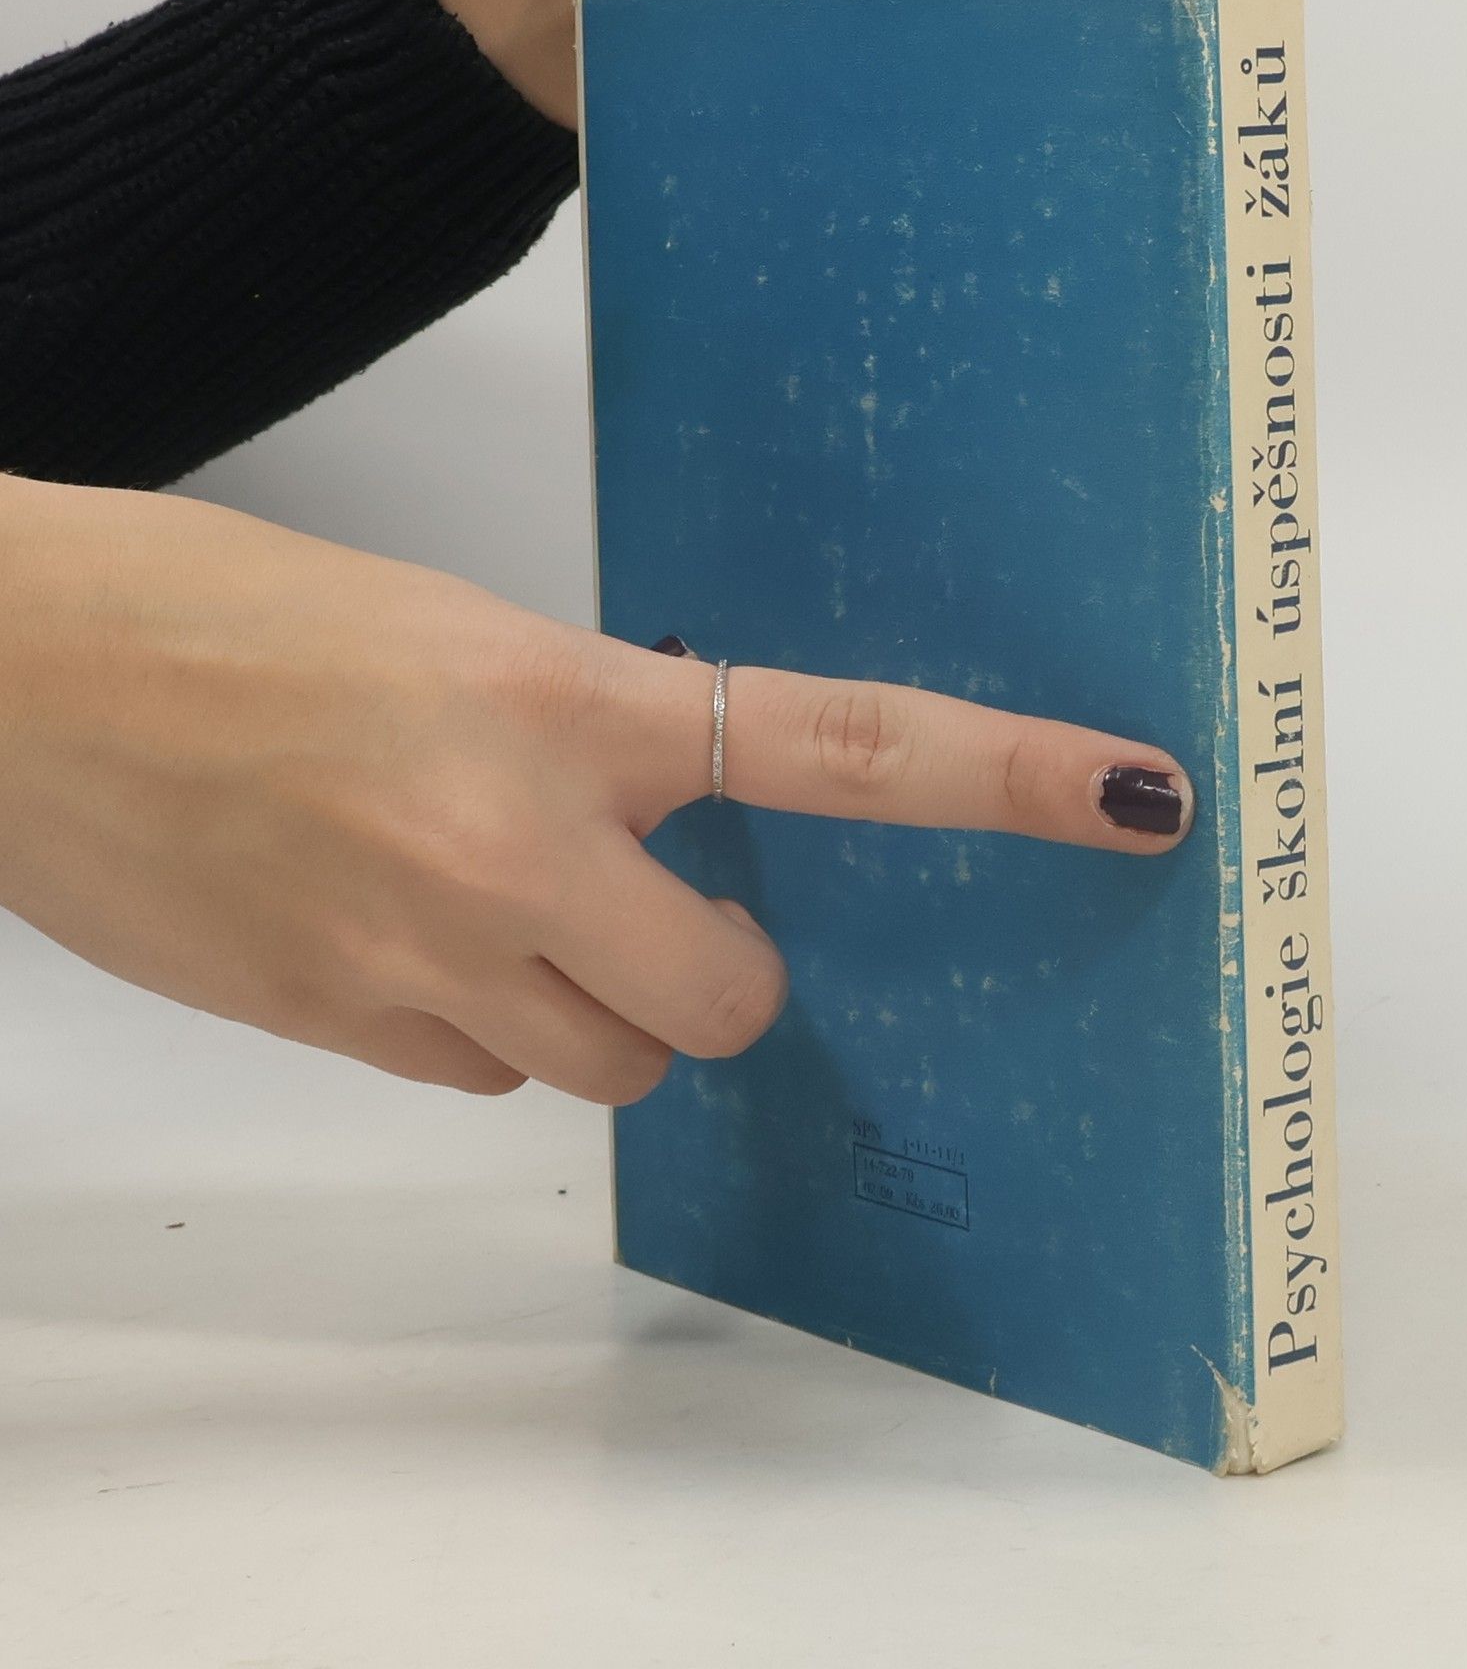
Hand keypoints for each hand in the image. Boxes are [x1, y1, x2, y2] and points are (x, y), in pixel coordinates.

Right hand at [0, 477, 1189, 1101]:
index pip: (835, 747)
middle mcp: (509, 844)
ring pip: (606, 1066)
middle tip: (664, 908)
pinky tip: (403, 938)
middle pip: (723, 1002)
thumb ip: (583, 732)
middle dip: (718, 978)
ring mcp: (416, 956)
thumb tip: (677, 821)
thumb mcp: (447, 632)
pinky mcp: (334, 1029)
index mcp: (557, 698)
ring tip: (500, 906)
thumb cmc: (220, 613)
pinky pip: (482, 1078)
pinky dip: (483, 1031)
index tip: (1130, 795)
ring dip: (596, 1009)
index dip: (999, 775)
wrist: (7, 669)